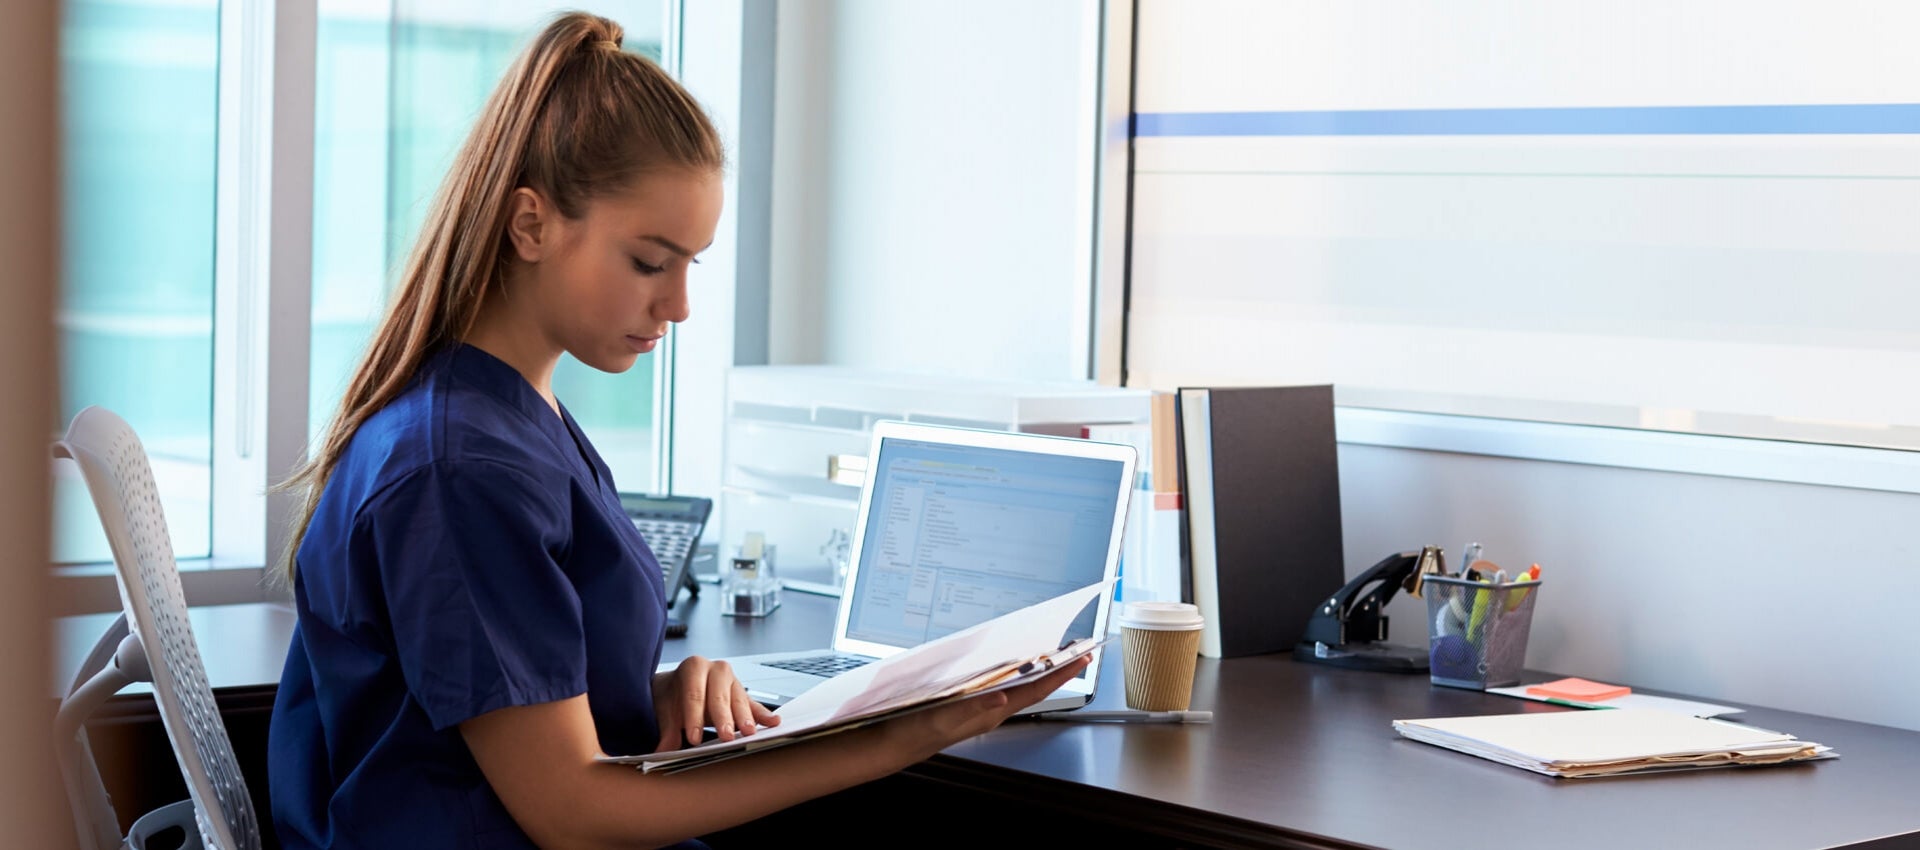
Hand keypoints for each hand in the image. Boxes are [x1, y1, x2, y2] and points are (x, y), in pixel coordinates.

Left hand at [652, 656, 779, 752]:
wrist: (678, 686)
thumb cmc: (672, 695)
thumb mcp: (664, 709)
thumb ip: (666, 730)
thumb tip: (662, 750)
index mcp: (694, 666)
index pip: (694, 693)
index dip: (694, 716)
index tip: (693, 738)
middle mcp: (716, 669)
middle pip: (720, 696)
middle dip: (723, 717)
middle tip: (725, 736)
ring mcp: (733, 681)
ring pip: (738, 700)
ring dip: (744, 718)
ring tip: (748, 733)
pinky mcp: (742, 694)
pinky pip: (754, 705)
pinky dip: (763, 715)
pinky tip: (773, 722)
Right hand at [881, 655, 1092, 760]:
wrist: (895, 745)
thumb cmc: (916, 732)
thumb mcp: (943, 719)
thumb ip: (973, 707)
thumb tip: (1002, 696)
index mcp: (991, 712)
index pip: (1035, 691)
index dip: (1060, 675)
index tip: (1081, 658)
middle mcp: (992, 710)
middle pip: (1033, 687)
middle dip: (1057, 669)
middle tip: (1077, 650)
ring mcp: (982, 708)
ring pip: (1019, 687)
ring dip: (1038, 670)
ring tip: (1055, 654)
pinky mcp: (970, 705)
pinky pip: (1001, 686)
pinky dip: (1014, 673)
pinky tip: (1014, 665)